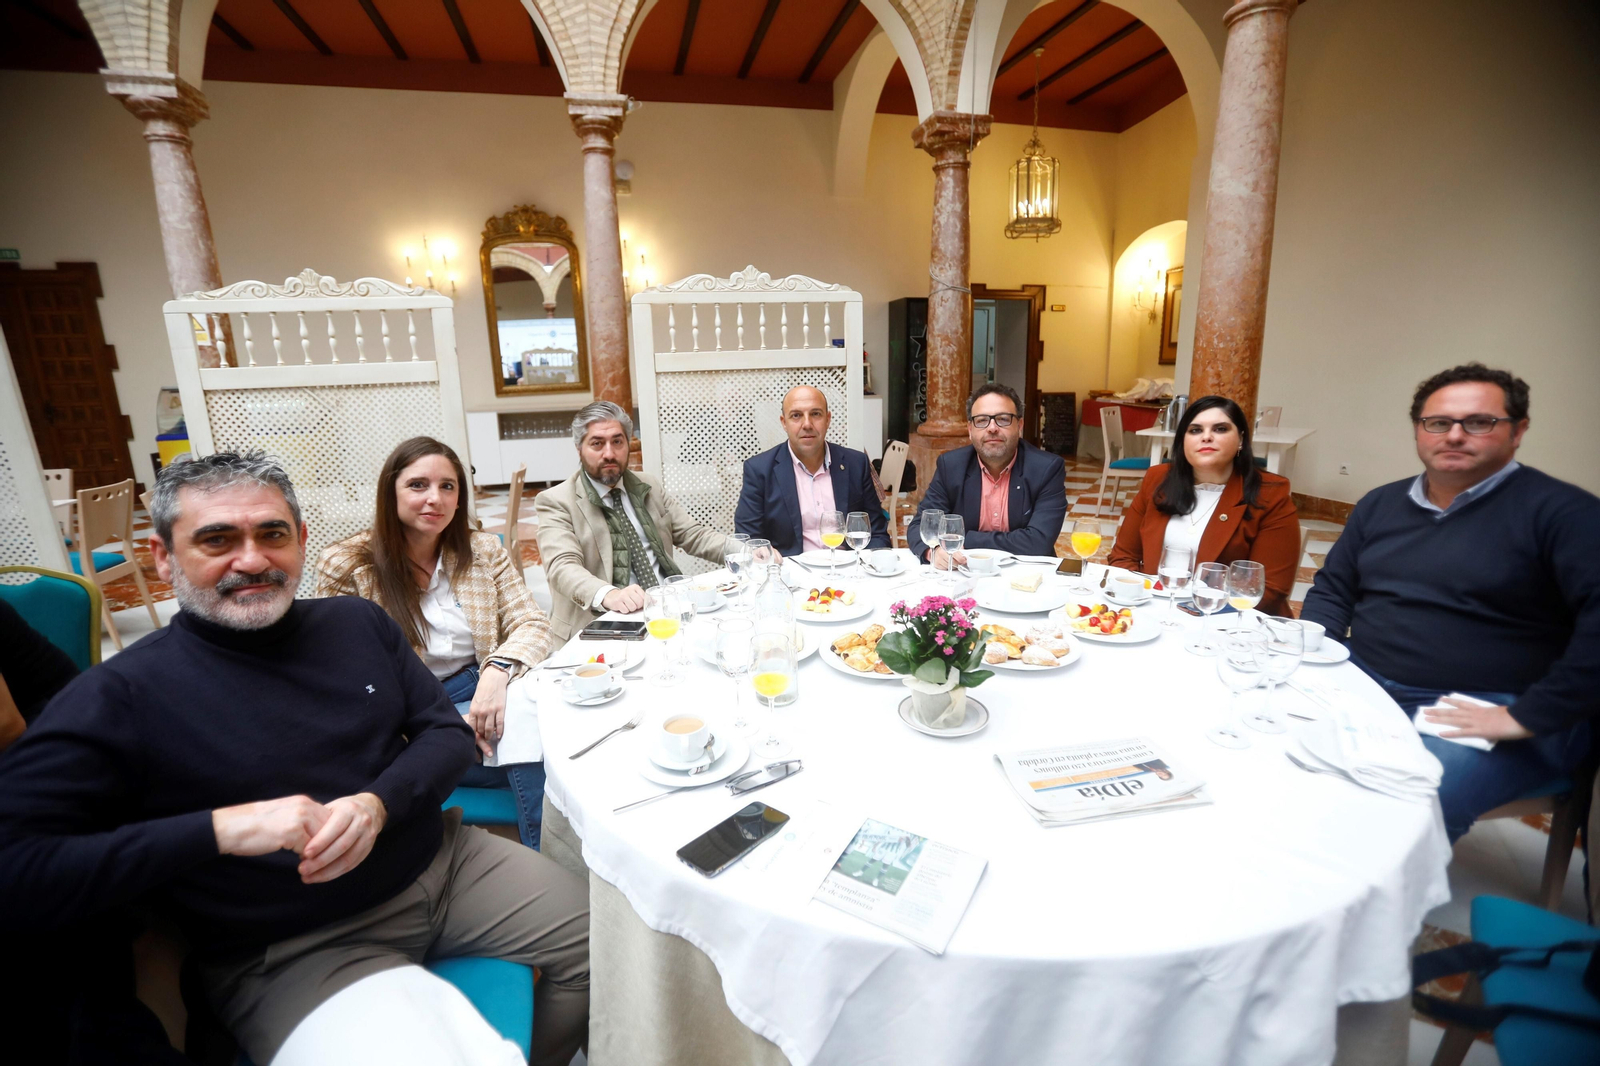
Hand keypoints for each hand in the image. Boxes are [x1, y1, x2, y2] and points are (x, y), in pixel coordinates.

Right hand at [212, 795, 329, 857]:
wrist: (231, 827)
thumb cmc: (257, 825)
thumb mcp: (285, 816)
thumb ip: (304, 821)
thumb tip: (321, 835)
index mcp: (304, 801)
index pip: (330, 818)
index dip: (332, 836)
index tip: (329, 851)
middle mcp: (305, 806)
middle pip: (332, 829)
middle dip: (330, 846)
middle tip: (325, 862)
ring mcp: (299, 818)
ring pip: (323, 840)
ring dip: (320, 855)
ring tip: (313, 866)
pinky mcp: (291, 832)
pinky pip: (310, 850)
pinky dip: (308, 860)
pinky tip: (301, 865)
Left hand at [297, 793, 387, 883]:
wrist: (371, 808)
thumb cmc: (343, 809)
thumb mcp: (331, 808)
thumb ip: (318, 822)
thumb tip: (299, 843)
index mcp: (350, 810)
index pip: (335, 828)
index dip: (320, 842)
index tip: (304, 854)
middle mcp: (362, 823)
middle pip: (342, 846)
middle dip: (321, 860)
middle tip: (302, 869)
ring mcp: (368, 837)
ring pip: (347, 859)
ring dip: (326, 871)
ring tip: (308, 877)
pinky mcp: (368, 849)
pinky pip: (351, 865)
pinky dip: (334, 873)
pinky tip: (320, 876)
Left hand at [466, 668, 508, 758]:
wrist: (493, 679)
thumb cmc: (483, 688)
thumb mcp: (475, 700)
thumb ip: (475, 711)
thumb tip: (475, 722)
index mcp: (473, 709)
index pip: (472, 727)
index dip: (473, 734)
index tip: (475, 737)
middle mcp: (481, 712)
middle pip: (481, 729)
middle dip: (482, 736)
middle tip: (484, 740)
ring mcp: (491, 711)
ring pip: (490, 729)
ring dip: (490, 735)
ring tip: (490, 738)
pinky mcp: (500, 709)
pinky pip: (500, 724)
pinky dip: (499, 731)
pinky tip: (499, 735)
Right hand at [603, 585, 646, 612]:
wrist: (612, 597)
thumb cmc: (625, 596)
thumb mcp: (635, 593)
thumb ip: (645, 597)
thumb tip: (655, 601)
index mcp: (635, 587)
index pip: (644, 597)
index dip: (643, 603)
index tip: (640, 603)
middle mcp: (629, 590)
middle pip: (639, 603)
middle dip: (637, 607)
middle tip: (633, 605)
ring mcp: (622, 596)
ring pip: (633, 607)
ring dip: (631, 609)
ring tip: (627, 605)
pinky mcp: (617, 602)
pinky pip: (626, 610)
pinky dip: (625, 611)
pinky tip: (623, 607)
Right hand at [929, 547, 965, 570]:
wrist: (937, 550)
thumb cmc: (946, 549)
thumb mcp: (953, 547)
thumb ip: (959, 552)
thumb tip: (965, 557)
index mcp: (946, 548)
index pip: (955, 554)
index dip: (961, 558)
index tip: (964, 561)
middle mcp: (941, 553)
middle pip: (953, 562)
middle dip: (958, 563)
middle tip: (960, 562)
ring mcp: (938, 559)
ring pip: (950, 566)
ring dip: (953, 566)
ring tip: (953, 562)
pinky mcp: (937, 564)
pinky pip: (945, 568)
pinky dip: (948, 567)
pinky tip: (948, 563)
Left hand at [1422, 698, 1533, 740]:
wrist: (1521, 719)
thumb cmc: (1514, 717)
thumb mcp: (1500, 713)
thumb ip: (1492, 716)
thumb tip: (1491, 719)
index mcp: (1481, 709)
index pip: (1463, 704)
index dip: (1451, 702)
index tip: (1442, 699)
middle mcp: (1475, 714)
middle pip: (1453, 711)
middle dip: (1438, 710)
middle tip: (1425, 709)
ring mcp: (1476, 722)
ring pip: (1453, 719)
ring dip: (1439, 719)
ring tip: (1427, 717)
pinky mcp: (1479, 731)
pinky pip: (1462, 732)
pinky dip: (1451, 733)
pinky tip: (1440, 733)